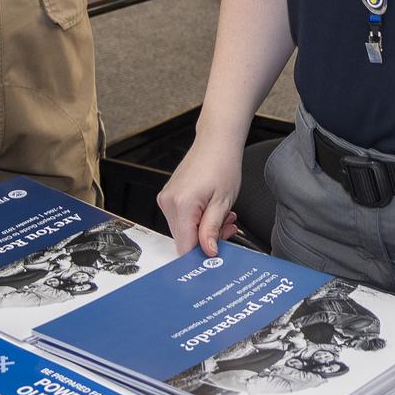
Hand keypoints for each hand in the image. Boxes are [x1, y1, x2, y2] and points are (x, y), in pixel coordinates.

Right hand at [157, 132, 242, 256]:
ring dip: (204, 228)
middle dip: (207, 239)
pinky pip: (182, 218)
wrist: (216, 141)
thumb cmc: (222, 164)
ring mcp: (166, 199)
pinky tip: (211, 209)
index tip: (218, 250)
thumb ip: (212, 229)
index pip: (185, 246)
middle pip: (184, 239)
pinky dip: (197, 219)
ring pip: (184, 230)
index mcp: (181, 205)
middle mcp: (168, 202)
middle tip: (228, 226)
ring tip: (222, 214)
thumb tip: (208, 252)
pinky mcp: (169, 196)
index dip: (202, 253)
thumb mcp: (223, 202)